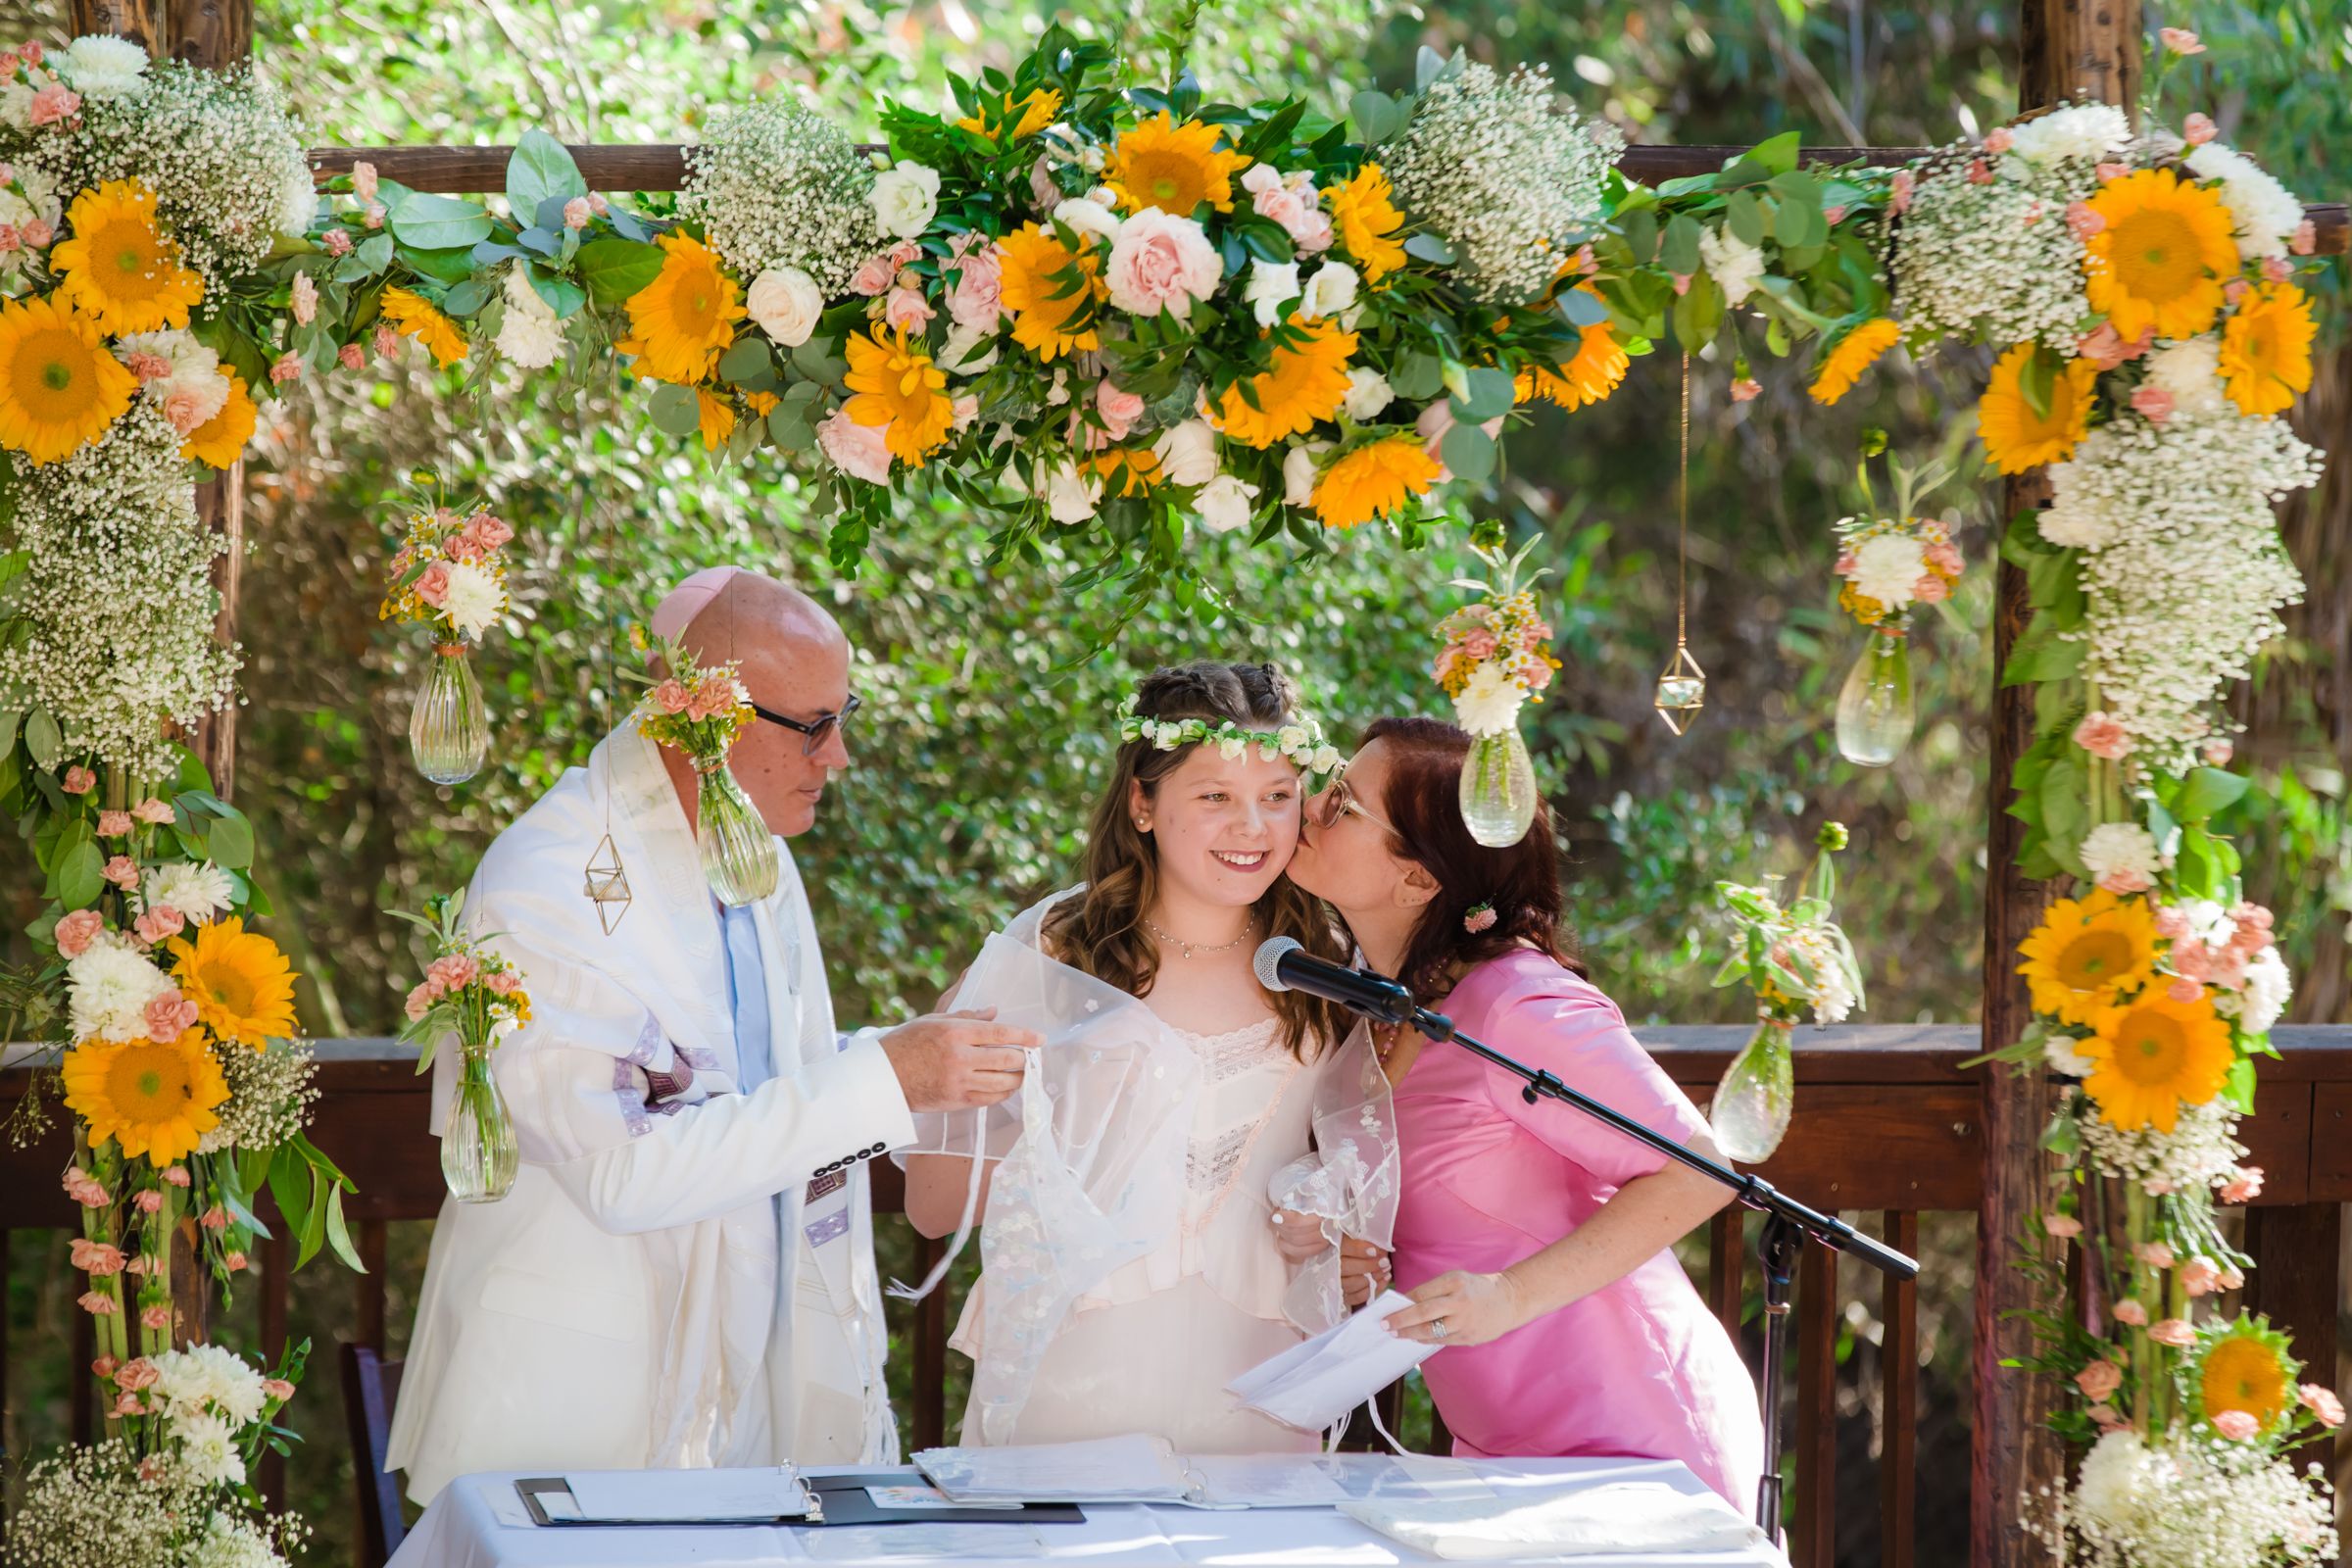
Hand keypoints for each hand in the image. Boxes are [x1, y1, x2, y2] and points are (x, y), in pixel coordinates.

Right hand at [881, 1008, 1037, 1112]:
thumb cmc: (906, 1044)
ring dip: (1018, 1078)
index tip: (1040, 1039)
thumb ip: (967, 1016)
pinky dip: (1002, 1093)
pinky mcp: (957, 1101)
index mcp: (955, 1032)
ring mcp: (959, 1081)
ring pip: (1003, 1082)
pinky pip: (990, 1099)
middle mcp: (960, 1057)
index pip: (1000, 1033)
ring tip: (1022, 1073)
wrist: (883, 1077)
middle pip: (1007, 1059)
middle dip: (1025, 1059)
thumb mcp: (934, 1021)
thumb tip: (994, 1012)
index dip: (1025, 1036)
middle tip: (1032, 1057)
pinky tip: (1005, 1087)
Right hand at [1270, 1213, 1390, 1304]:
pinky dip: (1370, 1291)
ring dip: (1372, 1279)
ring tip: (1386, 1271)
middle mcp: (1325, 1264)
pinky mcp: (1338, 1295)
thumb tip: (1357, 1197)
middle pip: (1347, 1268)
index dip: (1358, 1249)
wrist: (1314, 1253)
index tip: (1375, 1250)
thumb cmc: (1336, 1235)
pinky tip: (1381, 1282)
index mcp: (1326, 1244)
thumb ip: (1348, 1216)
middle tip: (1385, 1261)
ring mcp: (1331, 1282)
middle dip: (1369, 1265)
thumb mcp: (1341, 1223)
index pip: (1342, 1248)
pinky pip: (1354, 1297)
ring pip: (1351, 1284)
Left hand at [1383, 1269, 1527, 1347]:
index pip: (1421, 1293)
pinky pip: (1442, 1340)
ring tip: (1397, 1333)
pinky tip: (1416, 1337)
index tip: (1388, 1309)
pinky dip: (1426, 1339)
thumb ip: (1434, 1291)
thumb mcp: (1457, 1279)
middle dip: (1401, 1320)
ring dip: (1410, 1333)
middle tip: (1385, 1325)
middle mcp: (1459, 1301)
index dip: (1402, 1303)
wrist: (1510, 1300)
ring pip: (1431, 1330)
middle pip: (1423, 1313)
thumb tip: (1407, 1304)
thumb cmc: (1477, 1288)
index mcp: (1454, 1282)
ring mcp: (1465, 1321)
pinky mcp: (1469, 1336)